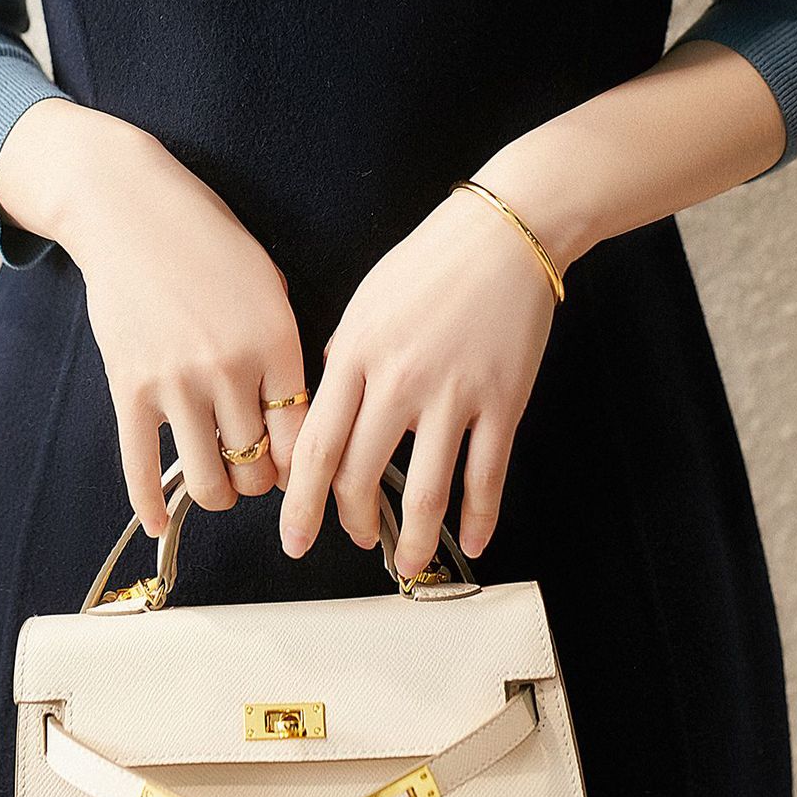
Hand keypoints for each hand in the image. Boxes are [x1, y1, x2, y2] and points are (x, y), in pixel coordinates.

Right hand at [30, 107, 307, 535]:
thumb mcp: (268, 281)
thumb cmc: (206, 239)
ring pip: (209, 479)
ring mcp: (178, 382)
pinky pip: (141, 467)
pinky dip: (150, 505)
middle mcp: (232, 368)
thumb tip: (303, 405)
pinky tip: (157, 525)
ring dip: (219, 495)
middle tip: (258, 475)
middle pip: (259, 466)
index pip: (305, 437)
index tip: (301, 471)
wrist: (130, 210)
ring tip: (221, 486)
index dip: (306, 467)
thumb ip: (285, 343)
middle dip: (262, 482)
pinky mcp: (131, 387)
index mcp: (277, 341)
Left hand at [277, 186, 560, 575]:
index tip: (293, 537)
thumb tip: (327, 411)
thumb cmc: (431, 262)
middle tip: (352, 537)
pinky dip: (480, 518)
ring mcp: (454, 394)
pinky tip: (473, 541)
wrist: (504, 234)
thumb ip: (343, 360)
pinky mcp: (503, 401)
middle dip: (351, 522)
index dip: (301, 503)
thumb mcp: (365, 303)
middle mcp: (400, 380)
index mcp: (357, 355)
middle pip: (361, 476)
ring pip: (425, 494)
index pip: (316, 447)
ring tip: (407, 563)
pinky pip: (487, 475)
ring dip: (413, 542)